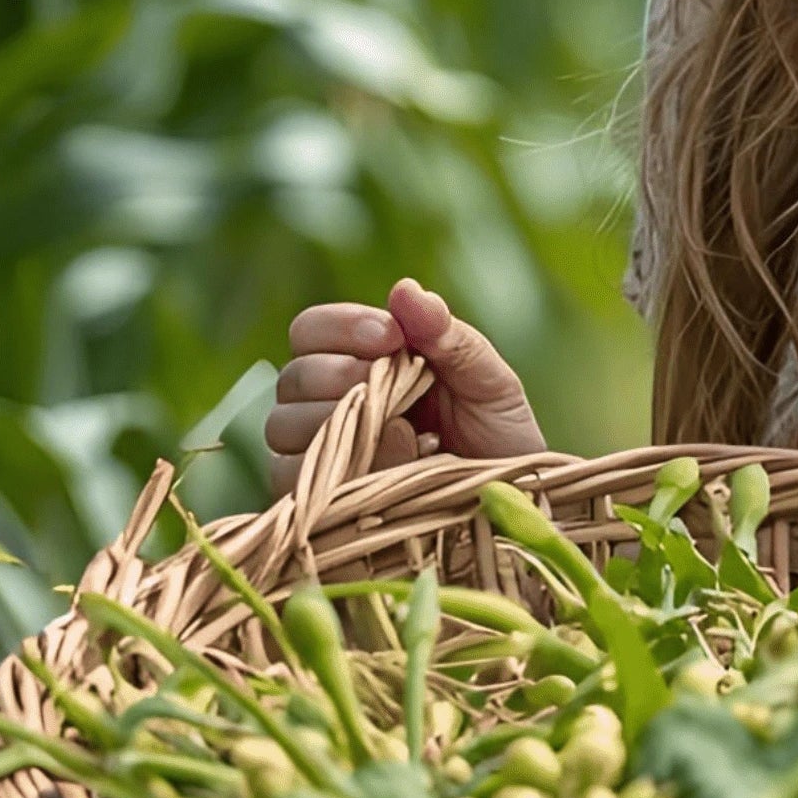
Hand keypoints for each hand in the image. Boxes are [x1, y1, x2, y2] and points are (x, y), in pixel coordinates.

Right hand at [262, 277, 547, 476]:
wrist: (513, 508)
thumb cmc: (499, 438)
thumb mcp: (488, 381)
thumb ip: (448, 335)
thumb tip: (404, 289)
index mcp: (360, 362)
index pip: (310, 330)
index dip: (342, 328)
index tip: (392, 338)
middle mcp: (326, 404)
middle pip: (292, 377)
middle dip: (343, 377)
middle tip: (400, 394)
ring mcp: (318, 455)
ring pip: (284, 426)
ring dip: (344, 425)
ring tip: (411, 436)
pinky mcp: (318, 504)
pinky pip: (295, 480)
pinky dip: (343, 469)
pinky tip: (395, 470)